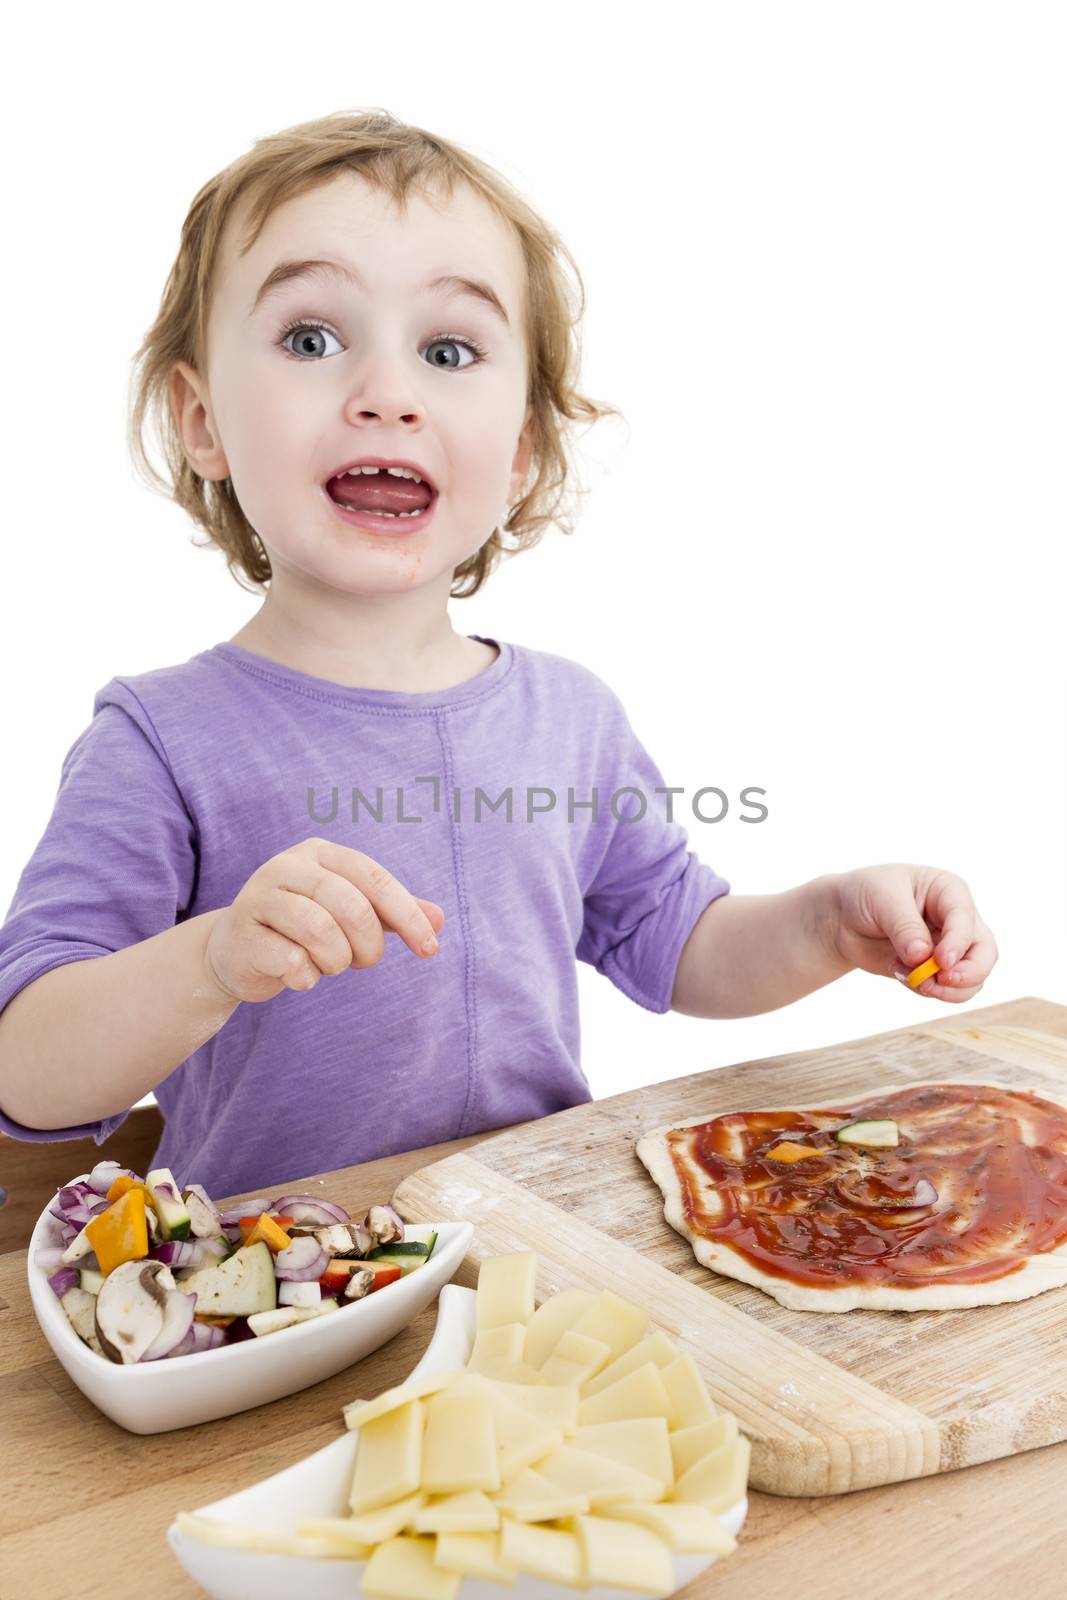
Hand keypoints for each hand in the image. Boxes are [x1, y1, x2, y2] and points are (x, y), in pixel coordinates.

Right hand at [203, 837, 445, 1004]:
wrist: (235, 952)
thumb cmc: (301, 930)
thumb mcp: (350, 915)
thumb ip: (393, 913)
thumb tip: (440, 919)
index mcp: (320, 853)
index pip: (375, 879)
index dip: (408, 915)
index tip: (430, 949)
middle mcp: (287, 866)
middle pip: (351, 905)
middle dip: (368, 945)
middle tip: (362, 962)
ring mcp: (259, 897)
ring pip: (319, 930)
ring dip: (336, 961)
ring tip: (329, 965)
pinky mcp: (240, 934)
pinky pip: (290, 959)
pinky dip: (306, 977)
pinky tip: (300, 977)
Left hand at [827, 863, 997, 1002]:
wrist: (842, 917)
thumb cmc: (866, 895)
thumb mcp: (881, 899)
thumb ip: (904, 927)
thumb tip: (922, 957)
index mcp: (949, 891)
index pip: (966, 918)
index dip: (958, 943)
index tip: (941, 962)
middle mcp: (956, 920)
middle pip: (985, 953)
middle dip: (969, 973)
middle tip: (940, 982)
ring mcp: (949, 947)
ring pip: (972, 977)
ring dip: (947, 988)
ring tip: (913, 980)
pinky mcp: (935, 970)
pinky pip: (947, 989)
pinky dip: (928, 990)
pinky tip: (901, 974)